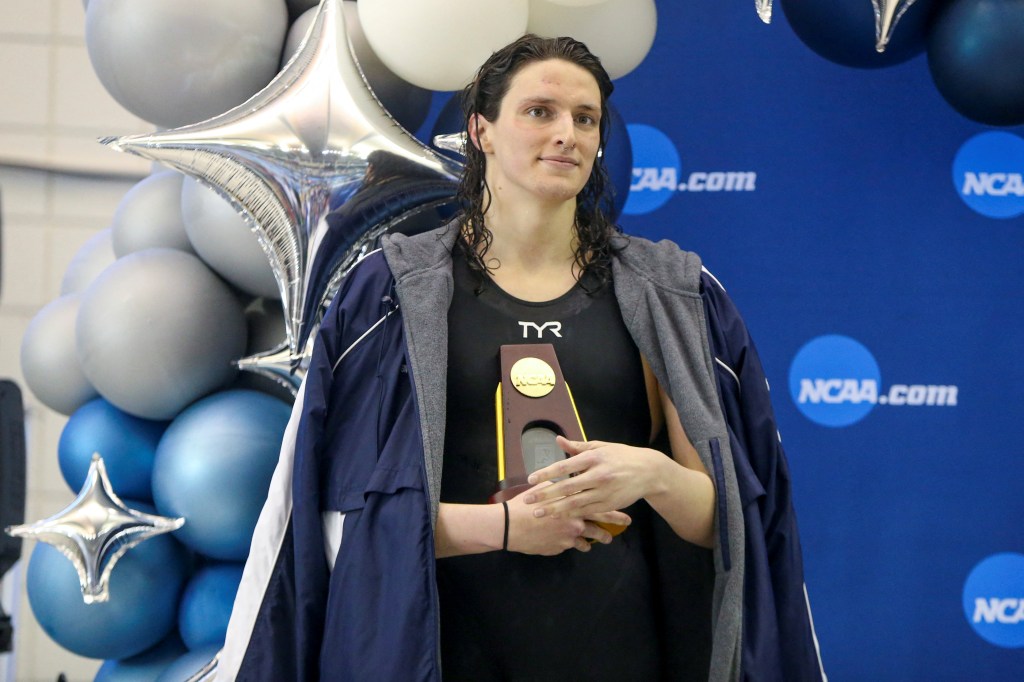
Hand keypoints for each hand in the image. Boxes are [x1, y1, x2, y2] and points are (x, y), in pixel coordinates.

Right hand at [505, 483, 631, 554]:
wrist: (510, 526)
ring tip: (604, 539)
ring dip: (596, 539)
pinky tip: (579, 544)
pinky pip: (573, 546)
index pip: (598, 506)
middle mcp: (574, 522)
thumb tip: (570, 482)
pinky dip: (576, 544)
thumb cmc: (525, 505)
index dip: (613, 510)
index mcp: (572, 505)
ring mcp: (568, 537)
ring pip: (588, 540)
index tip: (625, 512)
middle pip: (599, 525)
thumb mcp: (544, 489)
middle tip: (623, 526)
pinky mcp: (560, 548)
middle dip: (612, 526)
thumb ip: (560, 487)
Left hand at [522, 436, 665, 519]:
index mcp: (594, 458)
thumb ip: (578, 446)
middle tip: (528, 500)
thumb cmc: (621, 456)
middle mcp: (598, 475)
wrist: (648, 471)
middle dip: (545, 495)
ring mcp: (604, 492)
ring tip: (538, 513)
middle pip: (567, 487)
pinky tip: (557, 516)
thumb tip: (558, 440)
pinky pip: (586, 511)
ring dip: (554, 509)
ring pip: (575, 503)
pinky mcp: (609, 504)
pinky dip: (571, 515)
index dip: (546, 473)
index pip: (565, 466)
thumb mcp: (601, 447)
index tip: (531, 479)